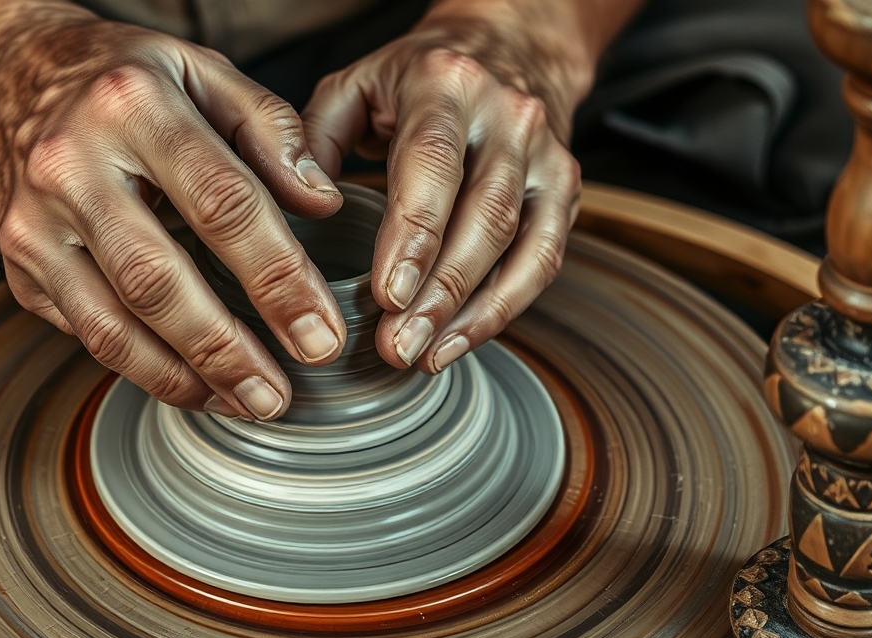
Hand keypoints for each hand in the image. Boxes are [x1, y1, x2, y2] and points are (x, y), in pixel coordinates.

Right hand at [0, 3, 346, 419]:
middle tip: (282, 394)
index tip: (320, 330)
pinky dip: (145, 369)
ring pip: (112, 324)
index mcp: (132, 106)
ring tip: (246, 402)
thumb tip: (322, 201)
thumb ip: (270, 129)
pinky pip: (87, 333)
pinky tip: (196, 384)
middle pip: (158, 280)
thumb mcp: (200, 68)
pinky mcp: (18, 268)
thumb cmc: (115, 80)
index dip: (278, 277)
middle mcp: (71, 166)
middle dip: (228, 348)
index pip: (222, 204)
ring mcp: (34, 225)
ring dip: (185, 378)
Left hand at [301, 2, 589, 372]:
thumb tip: (305, 203)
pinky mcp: (566, 190)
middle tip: (397, 346)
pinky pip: (544, 260)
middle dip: (440, 291)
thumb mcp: (353, 85)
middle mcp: (507, 116)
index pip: (433, 163)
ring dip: (471, 312)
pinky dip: (504, 309)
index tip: (386, 295)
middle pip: (483, 215)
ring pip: (521, 245)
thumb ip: (315, 139)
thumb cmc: (415, 80)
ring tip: (424, 355)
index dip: (413, 234)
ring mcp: (545, 154)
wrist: (507, 48)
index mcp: (446, 84)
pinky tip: (460, 341)